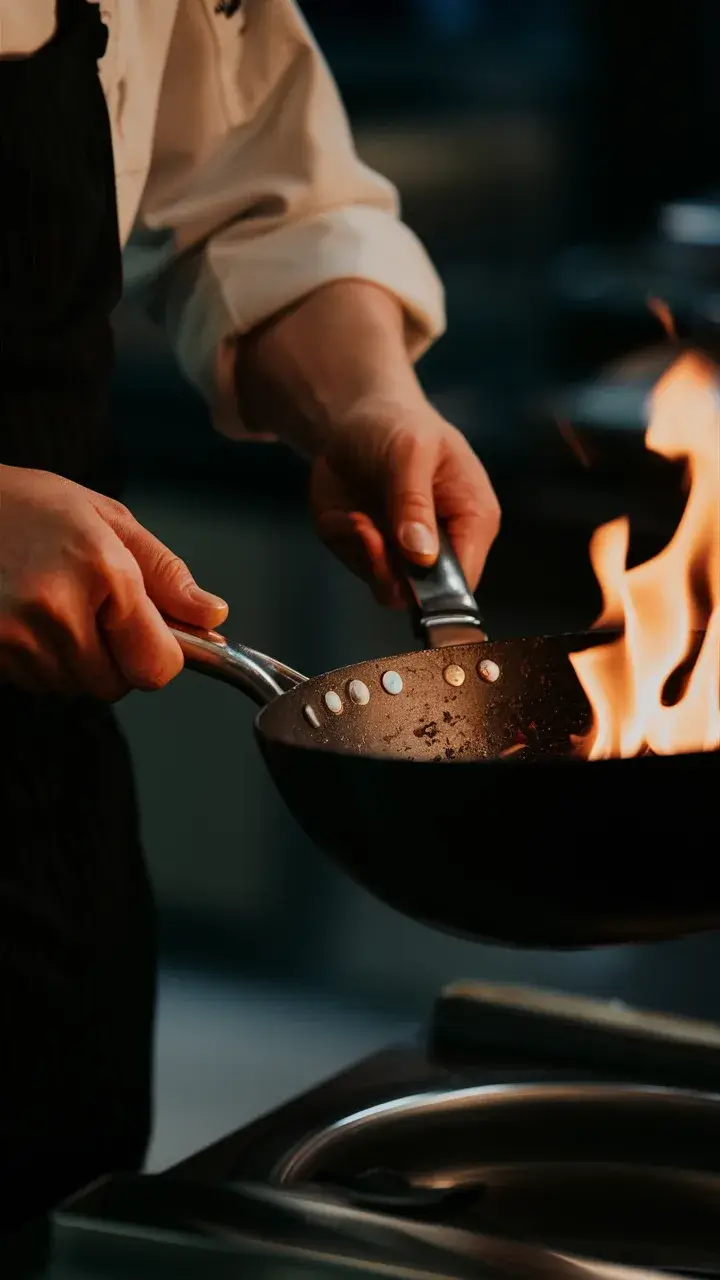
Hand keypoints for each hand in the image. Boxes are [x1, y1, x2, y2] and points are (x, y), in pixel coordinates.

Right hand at [0, 466, 227, 699]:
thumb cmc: (25, 505)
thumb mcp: (107, 519)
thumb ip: (165, 574)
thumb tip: (211, 615)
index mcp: (103, 571)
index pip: (158, 665)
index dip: (160, 654)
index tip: (151, 635)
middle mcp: (60, 610)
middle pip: (116, 684)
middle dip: (114, 656)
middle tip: (88, 606)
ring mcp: (17, 637)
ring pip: (74, 686)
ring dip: (72, 659)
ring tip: (48, 603)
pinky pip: (34, 683)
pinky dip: (36, 660)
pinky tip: (23, 616)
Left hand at [309, 400, 500, 605]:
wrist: (355, 419)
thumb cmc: (399, 426)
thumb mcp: (410, 451)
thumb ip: (414, 502)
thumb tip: (422, 554)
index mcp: (473, 519)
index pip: (466, 577)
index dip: (437, 588)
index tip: (402, 568)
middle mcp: (444, 545)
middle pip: (426, 595)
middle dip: (390, 571)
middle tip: (366, 530)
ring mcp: (406, 553)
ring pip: (389, 588)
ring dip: (365, 556)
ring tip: (356, 519)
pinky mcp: (372, 553)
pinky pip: (358, 568)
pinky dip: (347, 545)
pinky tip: (348, 516)